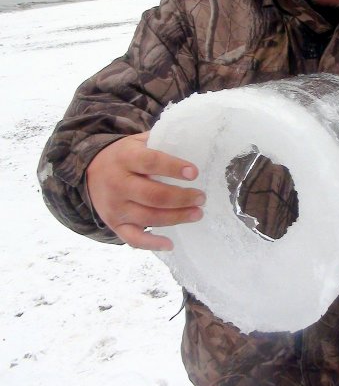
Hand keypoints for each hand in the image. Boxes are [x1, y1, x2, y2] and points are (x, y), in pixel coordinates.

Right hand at [86, 132, 204, 250]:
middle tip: (201, 197)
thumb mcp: (137, 142)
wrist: (90, 171)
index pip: (151, 162)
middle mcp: (118, 183)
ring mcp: (115, 206)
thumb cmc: (125, 156)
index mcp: (126, 158)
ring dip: (176, 217)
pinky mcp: (114, 224)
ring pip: (149, 217)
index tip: (194, 173)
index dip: (173, 168)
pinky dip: (151, 243)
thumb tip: (193, 142)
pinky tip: (170, 244)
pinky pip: (133, 238)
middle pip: (153, 195)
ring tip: (197, 213)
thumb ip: (160, 141)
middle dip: (181, 198)